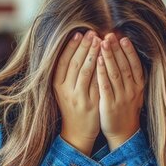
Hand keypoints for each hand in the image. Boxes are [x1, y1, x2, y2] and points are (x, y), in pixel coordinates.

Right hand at [53, 31, 101, 154]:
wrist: (77, 132)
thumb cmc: (71, 106)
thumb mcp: (63, 90)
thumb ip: (66, 72)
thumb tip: (74, 47)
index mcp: (57, 85)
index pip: (63, 62)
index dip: (71, 47)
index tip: (78, 34)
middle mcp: (66, 91)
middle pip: (75, 64)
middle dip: (84, 47)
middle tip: (92, 33)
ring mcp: (79, 98)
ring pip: (86, 72)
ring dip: (93, 54)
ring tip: (100, 41)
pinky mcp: (91, 104)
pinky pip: (98, 84)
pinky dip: (102, 70)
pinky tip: (107, 59)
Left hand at [97, 34, 145, 149]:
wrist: (122, 133)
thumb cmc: (124, 109)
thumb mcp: (133, 92)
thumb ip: (131, 76)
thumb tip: (125, 54)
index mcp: (139, 86)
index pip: (135, 64)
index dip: (129, 50)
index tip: (123, 36)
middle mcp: (132, 90)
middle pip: (124, 66)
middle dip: (116, 49)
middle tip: (109, 34)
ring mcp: (121, 98)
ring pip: (115, 73)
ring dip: (109, 56)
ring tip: (102, 42)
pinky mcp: (110, 105)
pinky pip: (105, 85)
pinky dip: (102, 72)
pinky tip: (97, 61)